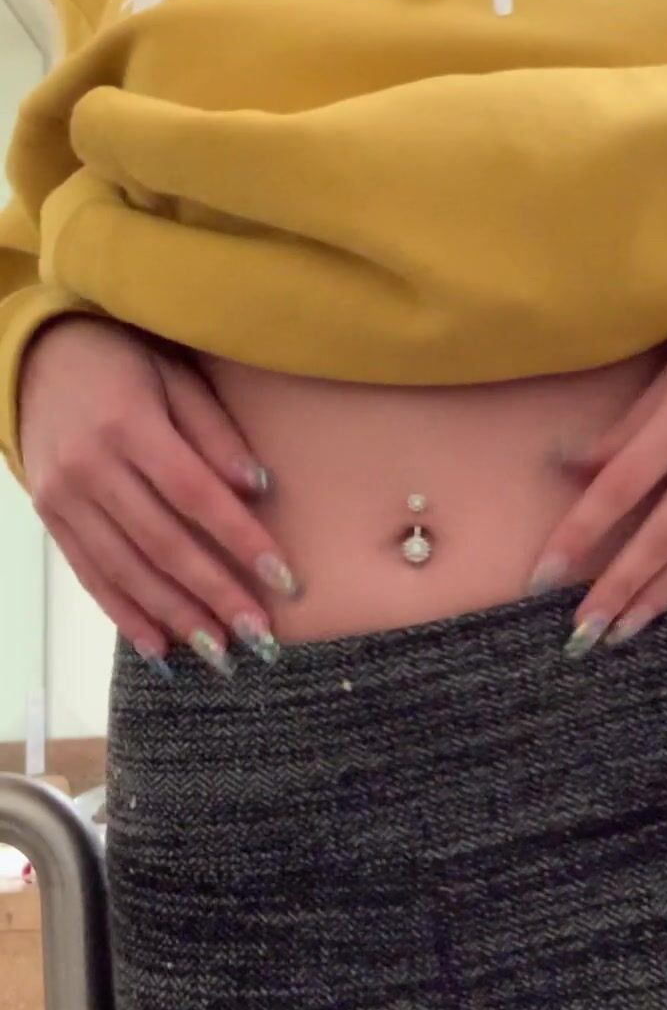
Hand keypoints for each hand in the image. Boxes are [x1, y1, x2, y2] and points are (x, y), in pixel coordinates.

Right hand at [19, 318, 298, 675]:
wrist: (40, 357)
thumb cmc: (126, 362)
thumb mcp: (178, 378)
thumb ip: (216, 434)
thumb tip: (258, 487)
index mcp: (130, 425)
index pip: (195, 494)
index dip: (240, 538)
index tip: (283, 578)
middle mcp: (91, 467)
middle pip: (162, 542)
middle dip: (214, 594)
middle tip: (258, 635)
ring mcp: (63, 497)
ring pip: (125, 569)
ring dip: (175, 616)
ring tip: (220, 652)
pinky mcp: (50, 517)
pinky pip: (89, 574)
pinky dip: (124, 614)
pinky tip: (159, 647)